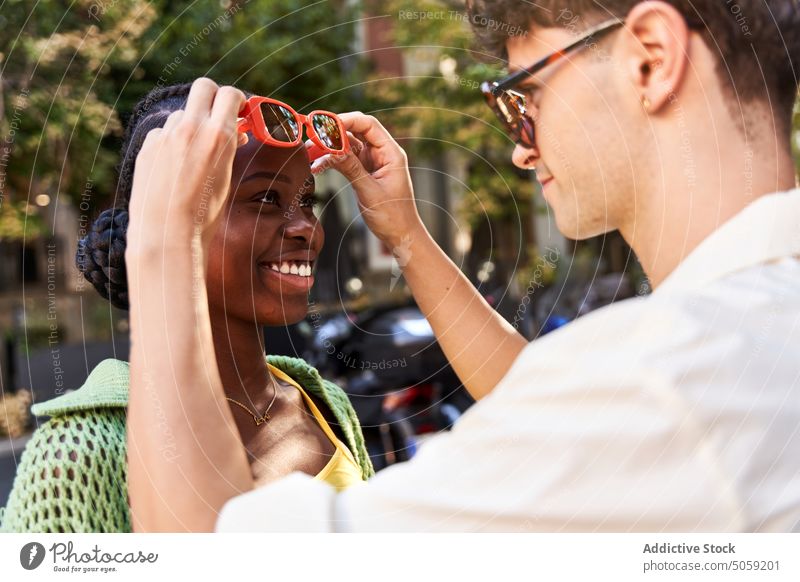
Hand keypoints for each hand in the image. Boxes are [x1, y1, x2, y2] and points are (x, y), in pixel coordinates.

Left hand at [126, 78, 246, 257]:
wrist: (167, 235)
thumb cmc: (204, 215)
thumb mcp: (227, 180)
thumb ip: (229, 150)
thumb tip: (235, 134)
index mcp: (219, 135)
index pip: (230, 95)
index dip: (237, 102)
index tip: (239, 113)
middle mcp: (191, 128)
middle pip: (204, 87)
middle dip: (213, 97)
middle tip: (218, 116)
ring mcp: (166, 136)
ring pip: (182, 114)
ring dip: (191, 126)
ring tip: (194, 156)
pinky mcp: (148, 147)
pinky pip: (163, 134)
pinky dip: (171, 143)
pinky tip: (173, 168)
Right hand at [315, 112, 423, 248]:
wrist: (400, 235)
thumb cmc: (393, 216)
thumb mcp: (370, 192)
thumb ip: (352, 168)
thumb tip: (333, 149)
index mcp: (391, 153)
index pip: (368, 125)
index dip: (346, 120)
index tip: (325, 124)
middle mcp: (382, 153)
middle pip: (356, 131)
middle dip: (334, 132)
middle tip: (313, 136)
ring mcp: (373, 162)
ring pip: (348, 146)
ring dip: (329, 148)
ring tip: (310, 152)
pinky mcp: (365, 172)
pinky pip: (346, 160)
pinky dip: (332, 161)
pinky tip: (317, 167)